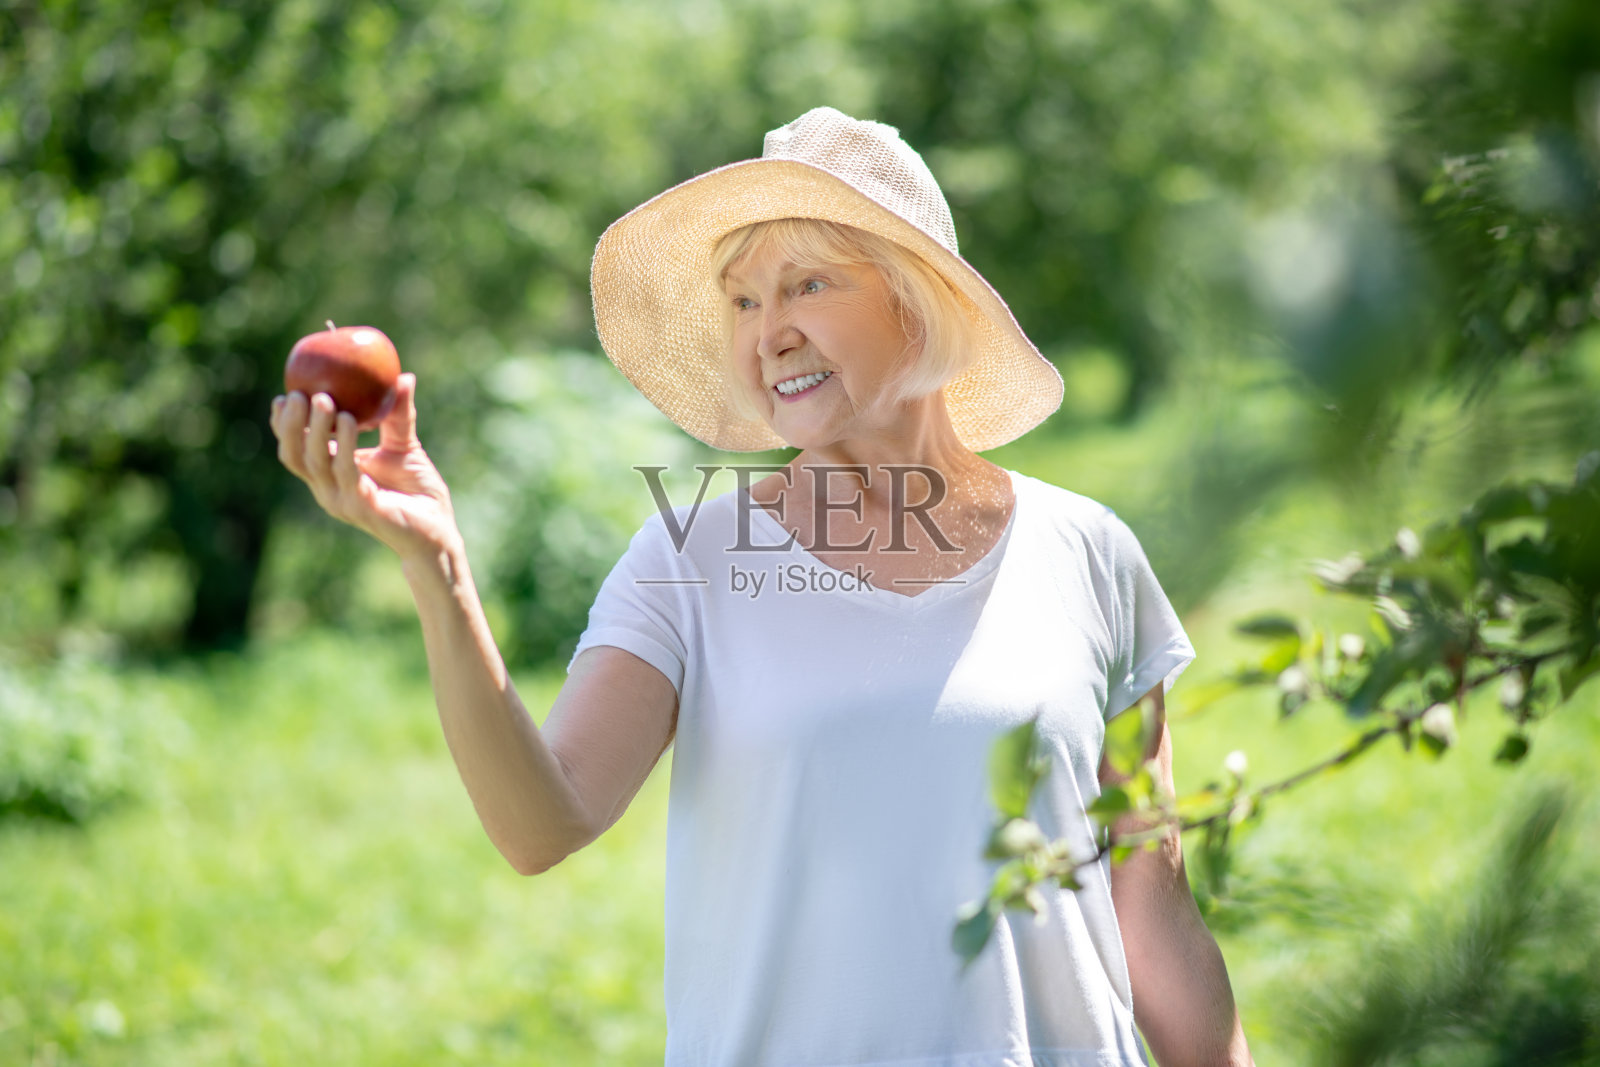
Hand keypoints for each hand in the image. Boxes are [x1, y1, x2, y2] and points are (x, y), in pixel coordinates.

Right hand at [270, 373, 460, 561]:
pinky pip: (347, 473)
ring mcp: (341, 500)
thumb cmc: (418, 491)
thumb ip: (398, 414)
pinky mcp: (361, 508)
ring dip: (314, 430)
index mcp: (331, 474)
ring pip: (315, 463)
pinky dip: (344, 445)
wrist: (438, 530)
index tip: (285, 394)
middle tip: (297, 393)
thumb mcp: (404, 445)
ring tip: (322, 399)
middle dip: (289, 425)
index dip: (283, 425)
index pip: (296, 449)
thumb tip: (404, 376)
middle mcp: (328, 489)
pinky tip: (348, 420)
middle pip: (294, 456)